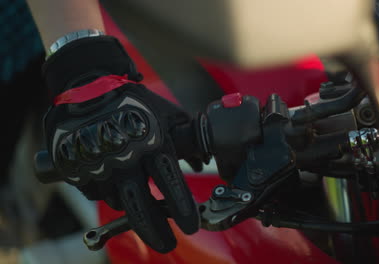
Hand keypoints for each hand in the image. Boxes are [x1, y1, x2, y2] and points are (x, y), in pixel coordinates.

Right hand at [41, 36, 199, 252]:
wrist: (87, 85)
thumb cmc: (134, 101)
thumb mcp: (166, 114)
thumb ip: (187, 139)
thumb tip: (202, 162)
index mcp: (152, 144)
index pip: (170, 183)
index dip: (181, 208)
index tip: (190, 227)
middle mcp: (125, 159)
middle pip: (141, 207)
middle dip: (155, 232)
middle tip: (168, 245)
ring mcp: (99, 166)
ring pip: (118, 203)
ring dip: (133, 211)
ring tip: (143, 211)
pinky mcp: (78, 169)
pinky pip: (96, 193)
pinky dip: (109, 194)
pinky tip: (116, 186)